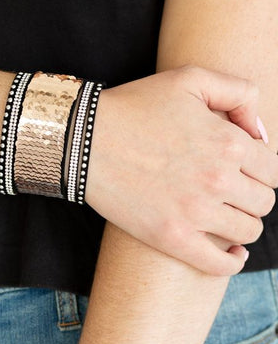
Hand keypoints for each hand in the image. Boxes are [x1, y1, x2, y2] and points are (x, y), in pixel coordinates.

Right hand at [85, 65, 277, 275]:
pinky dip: (232, 262)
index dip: (259, 168)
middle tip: (229, 188)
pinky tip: (231, 252)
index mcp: (229, 142)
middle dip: (252, 194)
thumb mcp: (189, 78)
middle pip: (264, 202)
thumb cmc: (135, 106)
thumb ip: (239, 92)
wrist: (84, 139)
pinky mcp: (172, 238)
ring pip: (248, 231)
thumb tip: (261, 133)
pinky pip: (220, 264)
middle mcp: (218, 179)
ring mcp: (195, 213)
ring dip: (242, 222)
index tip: (240, 167)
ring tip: (224, 212)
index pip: (273, 170)